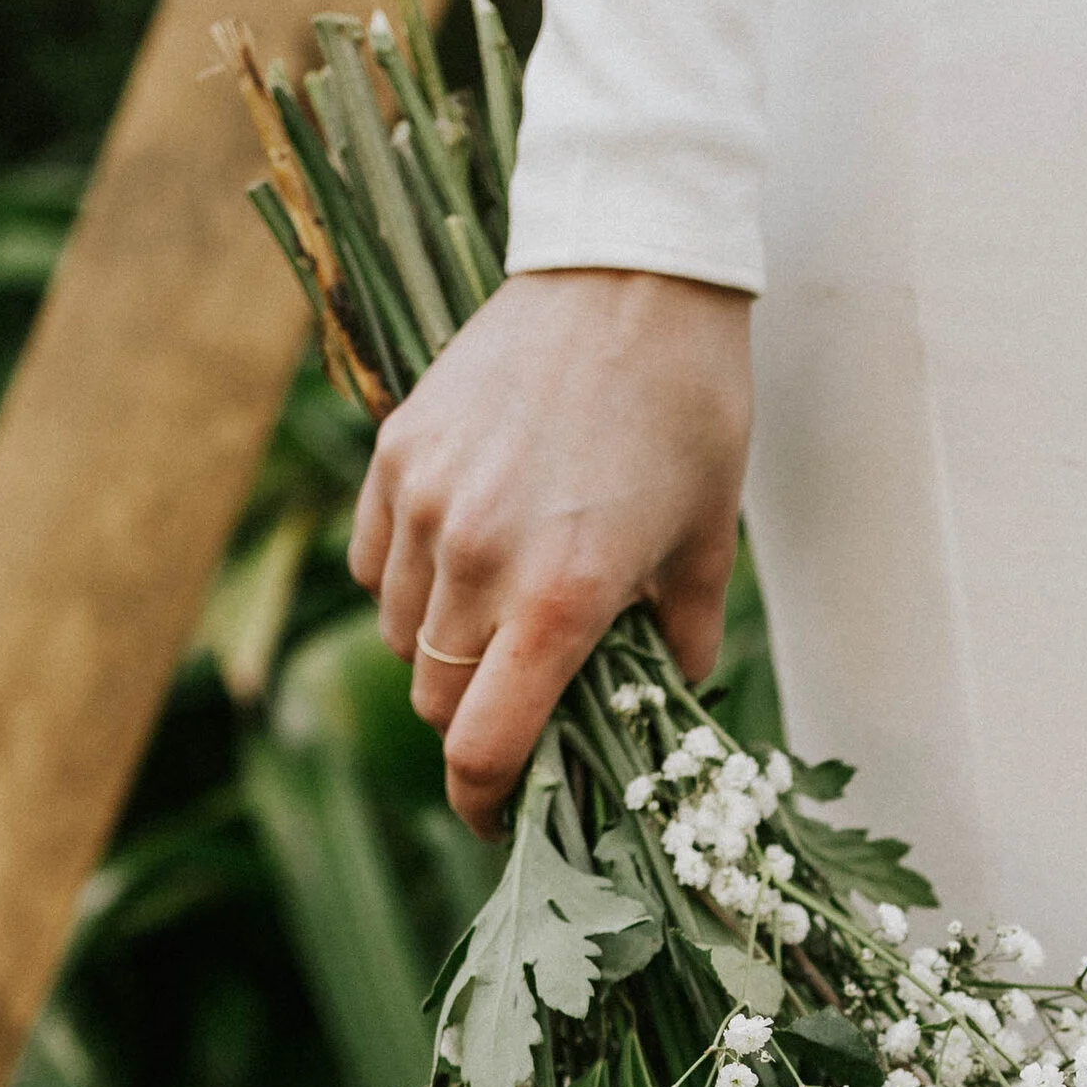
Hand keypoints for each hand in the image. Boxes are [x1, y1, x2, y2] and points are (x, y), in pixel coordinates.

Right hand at [349, 268, 753, 832]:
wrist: (631, 268)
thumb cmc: (691, 410)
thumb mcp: (710, 545)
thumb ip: (679, 646)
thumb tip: (663, 711)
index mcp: (562, 598)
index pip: (483, 749)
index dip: (486, 804)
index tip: (503, 819)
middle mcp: (478, 558)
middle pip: (439, 702)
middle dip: (478, 724)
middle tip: (528, 708)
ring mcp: (426, 503)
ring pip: (403, 638)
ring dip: (445, 656)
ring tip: (503, 622)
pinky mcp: (397, 452)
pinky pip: (377, 565)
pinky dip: (410, 587)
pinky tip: (463, 561)